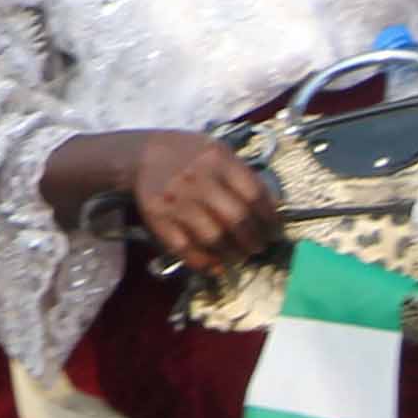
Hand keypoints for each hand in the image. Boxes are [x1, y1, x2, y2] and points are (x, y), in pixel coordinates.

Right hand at [118, 131, 284, 268]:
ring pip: (214, 237)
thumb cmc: (188, 154)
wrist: (142, 154)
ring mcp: (177, 199)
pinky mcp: (159, 218)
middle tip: (258, 247)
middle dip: (254, 240)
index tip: (274, 230)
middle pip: (237, 219)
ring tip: (239, 255)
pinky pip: (185, 248)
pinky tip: (215, 265)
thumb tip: (272, 207)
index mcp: (217, 159)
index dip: (270, 218)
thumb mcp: (217, 151)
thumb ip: (242, 175)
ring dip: (232, 253)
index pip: (254, 194)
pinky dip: (204, 262)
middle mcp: (198, 179)